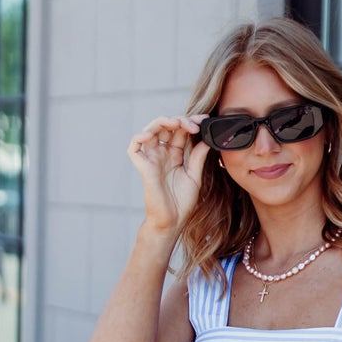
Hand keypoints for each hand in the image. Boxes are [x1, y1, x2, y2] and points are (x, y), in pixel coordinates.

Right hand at [127, 113, 208, 232]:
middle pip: (166, 127)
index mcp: (174, 155)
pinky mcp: (143, 166)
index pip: (180, 131)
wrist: (172, 221)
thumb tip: (206, 139)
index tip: (204, 120)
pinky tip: (152, 135)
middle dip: (180, 120)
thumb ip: (198, 157)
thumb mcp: (195, 176)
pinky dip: (140, 136)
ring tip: (177, 123)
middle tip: (194, 124)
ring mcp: (151, 159)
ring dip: (163, 122)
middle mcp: (162, 154)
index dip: (190, 122)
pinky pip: (134, 146)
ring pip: (151, 130)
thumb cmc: (182, 202)